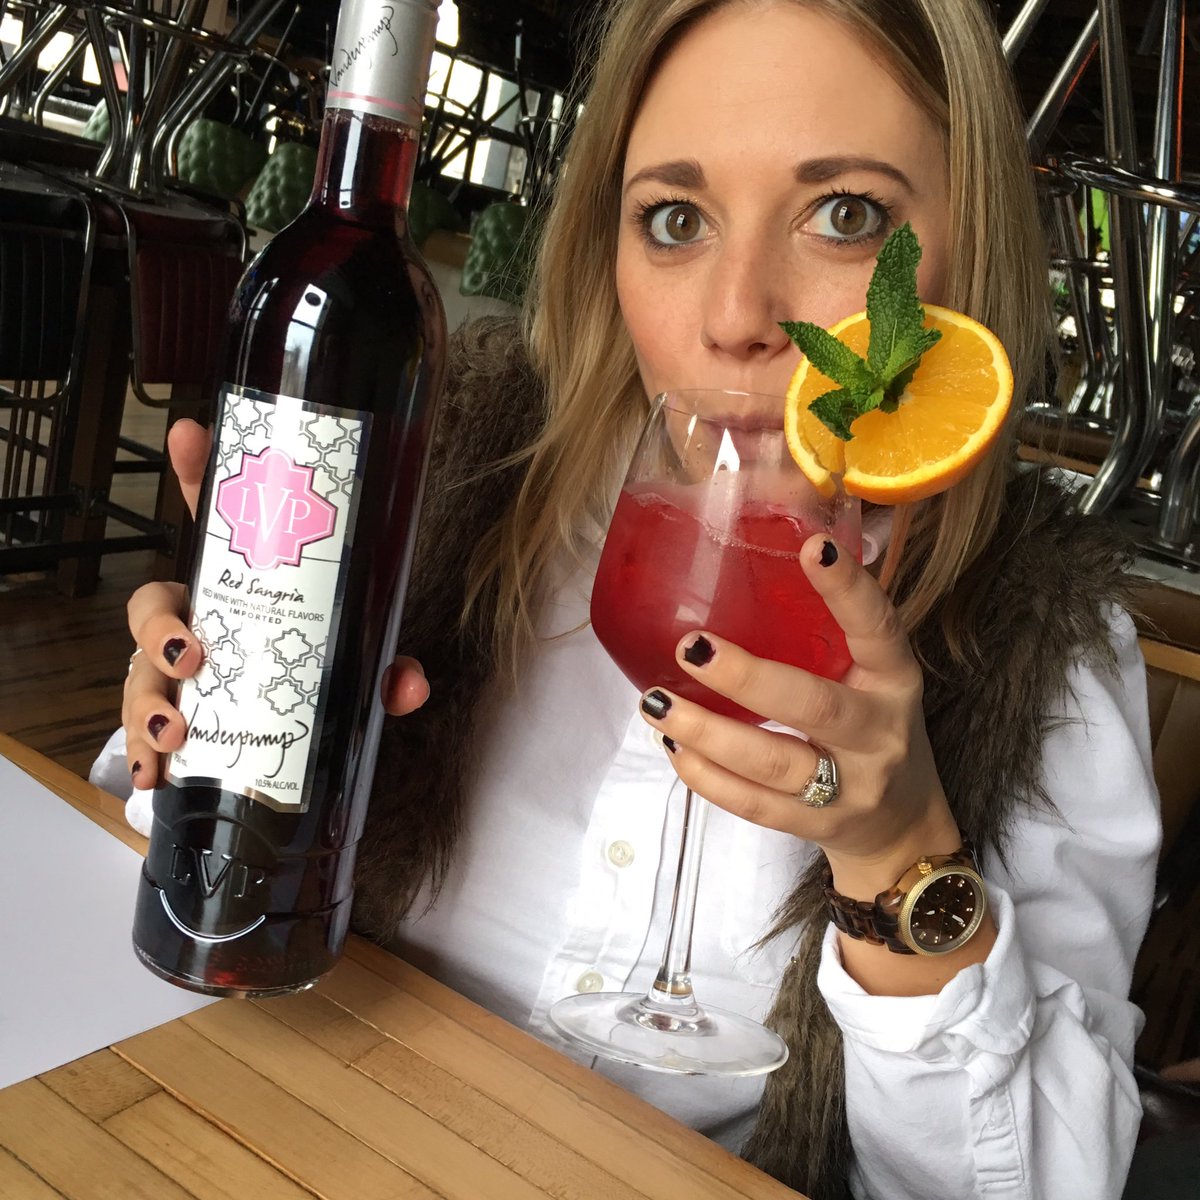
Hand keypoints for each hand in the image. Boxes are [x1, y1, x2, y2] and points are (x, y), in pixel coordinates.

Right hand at [122, 420, 429, 789]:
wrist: (284, 745)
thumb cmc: (312, 679)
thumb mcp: (354, 668)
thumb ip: (382, 670)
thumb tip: (410, 684)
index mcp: (242, 588)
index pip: (214, 521)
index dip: (199, 474)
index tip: (191, 433)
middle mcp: (199, 622)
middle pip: (151, 605)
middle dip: (158, 627)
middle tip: (190, 655)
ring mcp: (174, 674)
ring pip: (135, 674)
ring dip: (146, 703)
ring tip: (174, 734)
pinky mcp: (168, 722)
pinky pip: (139, 734)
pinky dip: (142, 756)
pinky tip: (152, 776)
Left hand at [637, 533, 960, 898]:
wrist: (902, 828)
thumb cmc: (872, 726)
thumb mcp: (873, 673)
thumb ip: (835, 624)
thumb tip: (789, 535)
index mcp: (893, 679)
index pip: (878, 628)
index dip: (848, 590)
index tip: (812, 548)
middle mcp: (877, 733)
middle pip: (813, 707)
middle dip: (748, 678)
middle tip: (690, 647)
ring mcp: (848, 787)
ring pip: (773, 764)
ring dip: (708, 733)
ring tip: (656, 703)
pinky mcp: (815, 826)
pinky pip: (754, 805)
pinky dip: (706, 777)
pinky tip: (673, 745)